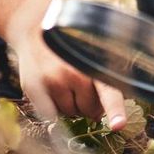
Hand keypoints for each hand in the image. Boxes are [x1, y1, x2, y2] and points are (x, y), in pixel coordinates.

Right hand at [10, 29, 127, 129]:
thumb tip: (104, 115)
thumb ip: (107, 78)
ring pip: (70, 113)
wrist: (35, 27)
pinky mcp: (34, 88)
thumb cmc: (73, 46)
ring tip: (64, 81)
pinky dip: (54, 107)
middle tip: (81, 85)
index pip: (108, 92)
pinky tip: (51, 88)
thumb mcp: (96, 51)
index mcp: (96, 65)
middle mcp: (75, 73)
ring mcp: (53, 81)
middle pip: (90, 110)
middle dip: (90, 104)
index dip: (115, 110)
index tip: (118, 125)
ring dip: (70, 105)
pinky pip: (51, 114)